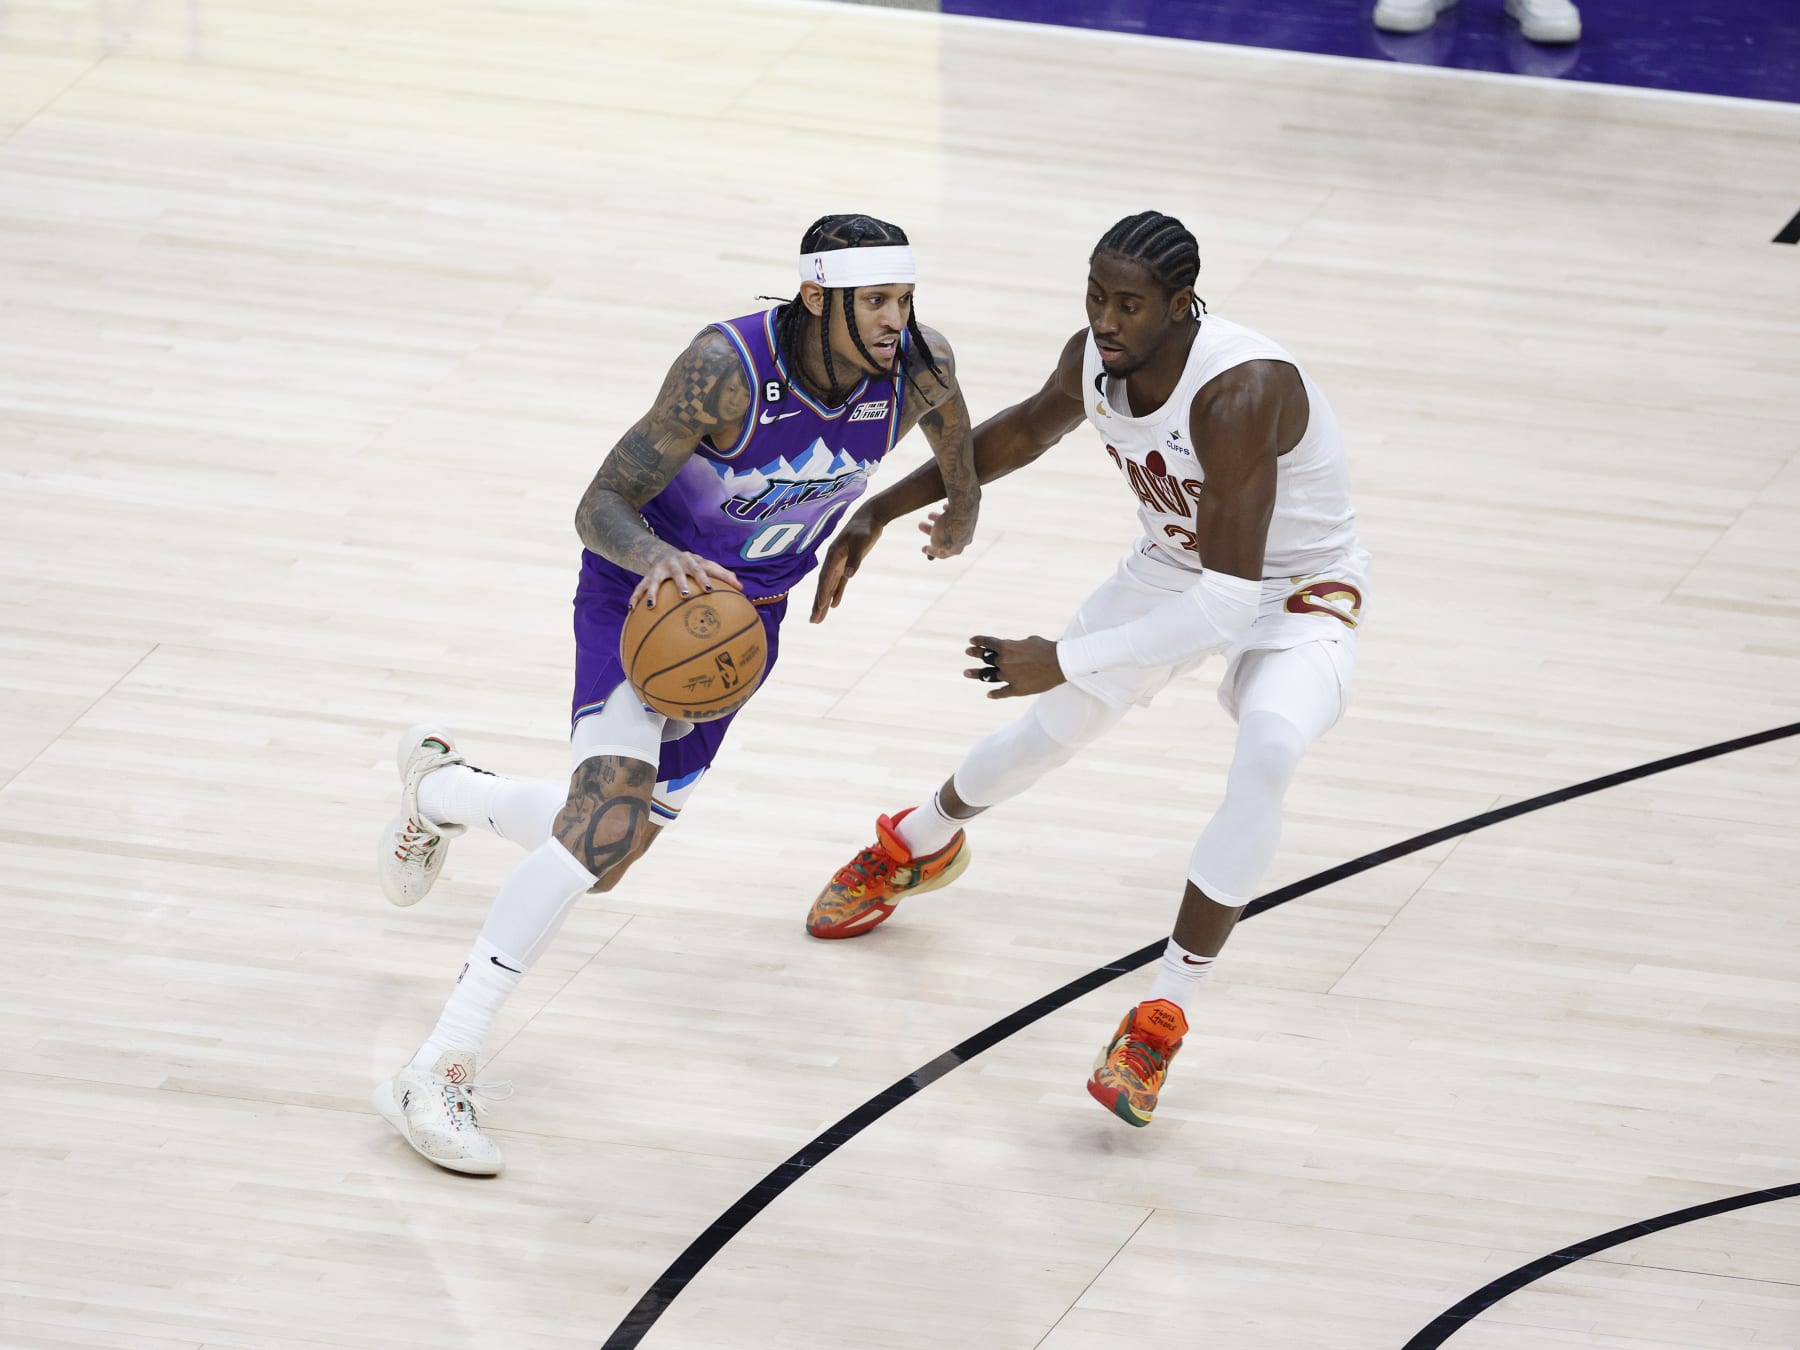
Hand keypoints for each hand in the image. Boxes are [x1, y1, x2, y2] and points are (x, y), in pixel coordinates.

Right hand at [629, 550, 742, 609]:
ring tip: (652, 605)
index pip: (701, 569)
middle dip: (682, 583)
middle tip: (685, 595)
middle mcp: (675, 563)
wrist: (663, 553)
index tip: (710, 591)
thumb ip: (723, 575)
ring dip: (653, 592)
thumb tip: (742, 588)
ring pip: (655, 580)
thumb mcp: (705, 566)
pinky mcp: (646, 576)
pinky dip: (635, 597)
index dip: (706, 578)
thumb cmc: (692, 565)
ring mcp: (659, 570)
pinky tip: (631, 609)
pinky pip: (639, 587)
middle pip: (679, 572)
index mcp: (692, 561)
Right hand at [810, 508, 883, 622]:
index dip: (823, 593)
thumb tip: (849, 576)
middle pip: (823, 586)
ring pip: (829, 587)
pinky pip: (839, 583)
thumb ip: (855, 559)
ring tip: (817, 618)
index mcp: (833, 555)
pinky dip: (836, 593)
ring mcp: (839, 563)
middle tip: (813, 621)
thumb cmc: (865, 527)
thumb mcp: (862, 541)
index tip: (820, 607)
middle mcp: (832, 561)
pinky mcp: (847, 565)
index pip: (826, 578)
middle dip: (818, 604)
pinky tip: (833, 605)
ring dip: (823, 602)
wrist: (869, 517)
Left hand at [922, 498, 975, 559]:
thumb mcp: (937, 543)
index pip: (944, 554)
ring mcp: (968, 525)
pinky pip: (957, 514)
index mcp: (957, 549)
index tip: (923, 548)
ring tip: (929, 515)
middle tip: (921, 525)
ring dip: (938, 521)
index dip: (932, 552)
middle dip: (932, 532)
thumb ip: (935, 548)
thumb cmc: (949, 528)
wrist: (963, 510)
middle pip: (946, 537)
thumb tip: (930, 551)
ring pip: (950, 524)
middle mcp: (964, 539)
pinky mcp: (970, 513)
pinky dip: (949, 512)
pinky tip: (945, 507)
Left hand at [964, 634, 1064, 698]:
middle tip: (968, 652)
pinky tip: (989, 694)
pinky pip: (1002, 693)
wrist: (1060, 663)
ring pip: (988, 676)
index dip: (979, 641)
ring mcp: (1008, 677)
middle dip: (975, 653)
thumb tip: (1011, 648)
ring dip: (976, 674)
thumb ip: (1016, 645)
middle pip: (985, 658)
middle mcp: (1003, 662)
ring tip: (966, 673)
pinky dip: (995, 694)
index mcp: (1006, 647)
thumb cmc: (1046, 648)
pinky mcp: (1016, 689)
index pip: (988, 643)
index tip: (972, 640)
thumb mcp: (1029, 641)